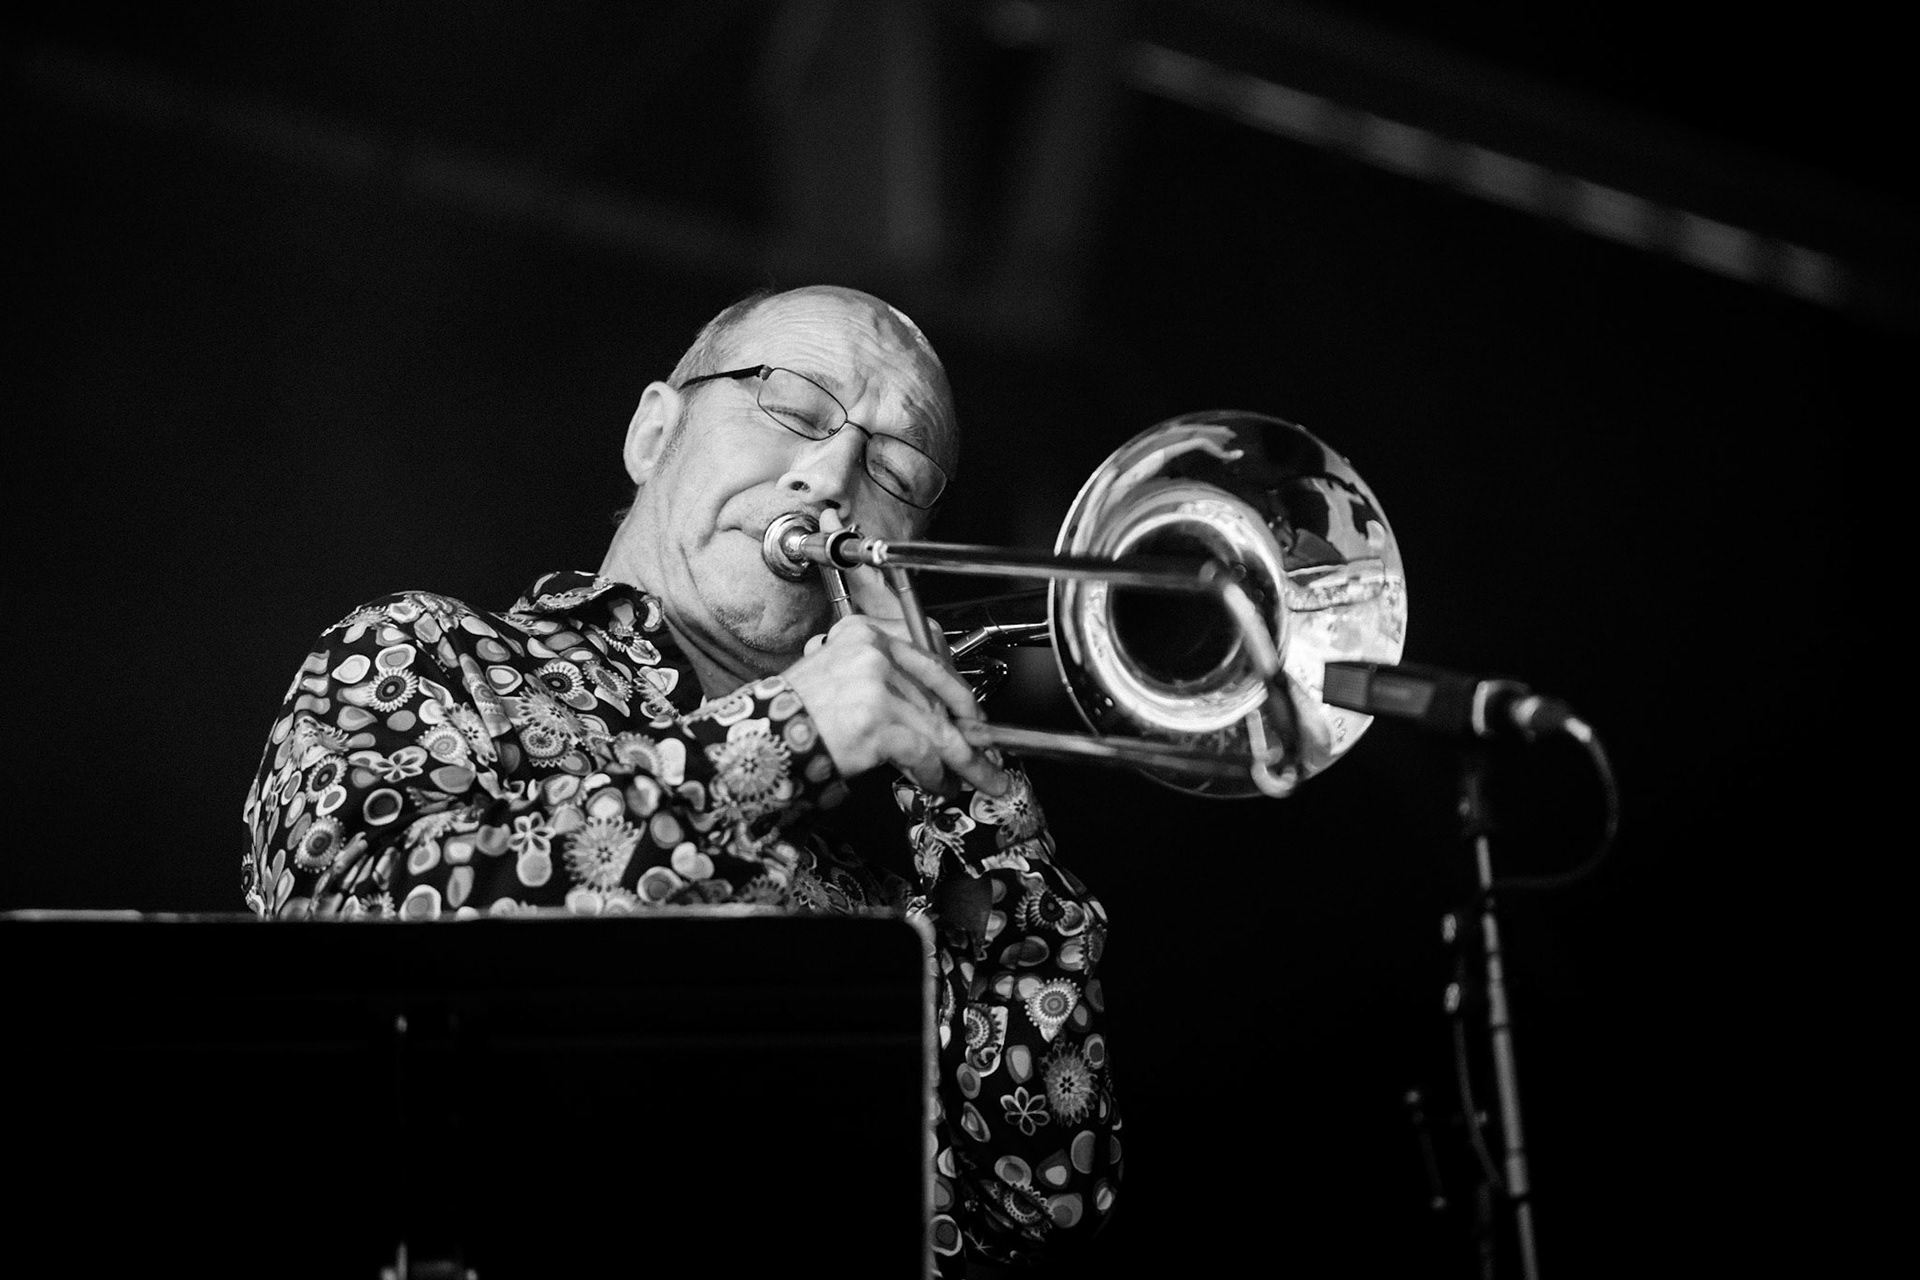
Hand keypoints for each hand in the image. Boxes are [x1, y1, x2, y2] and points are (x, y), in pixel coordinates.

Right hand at [783, 613, 1010, 799]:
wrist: (758, 740)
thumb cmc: (793, 717)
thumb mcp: (839, 679)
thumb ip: (885, 685)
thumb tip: (932, 715)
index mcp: (864, 634)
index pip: (929, 659)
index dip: (958, 693)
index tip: (973, 715)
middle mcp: (872, 652)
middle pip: (937, 695)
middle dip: (968, 732)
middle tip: (988, 756)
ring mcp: (875, 684)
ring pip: (936, 725)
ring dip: (961, 760)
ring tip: (975, 779)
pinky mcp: (876, 720)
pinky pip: (922, 750)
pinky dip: (933, 772)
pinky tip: (936, 784)